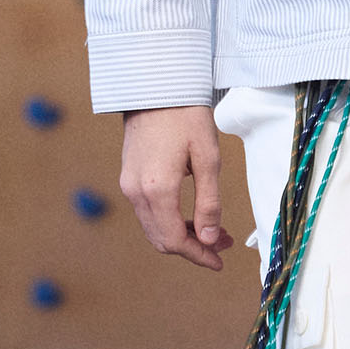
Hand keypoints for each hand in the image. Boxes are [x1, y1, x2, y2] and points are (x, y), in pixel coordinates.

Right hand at [121, 107, 232, 271]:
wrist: (156, 86)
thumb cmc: (186, 115)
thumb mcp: (208, 159)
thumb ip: (209, 203)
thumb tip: (208, 239)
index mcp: (157, 189)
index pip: (175, 240)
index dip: (198, 256)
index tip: (219, 261)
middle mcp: (136, 191)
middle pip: (161, 239)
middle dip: (193, 247)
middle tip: (222, 243)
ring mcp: (128, 184)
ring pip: (153, 228)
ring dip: (181, 235)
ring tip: (211, 230)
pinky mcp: (127, 177)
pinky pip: (147, 212)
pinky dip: (168, 221)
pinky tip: (190, 215)